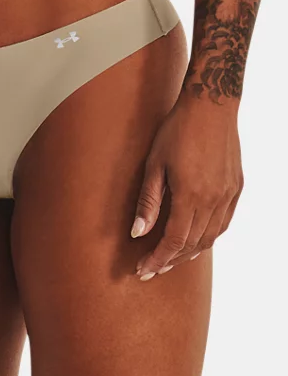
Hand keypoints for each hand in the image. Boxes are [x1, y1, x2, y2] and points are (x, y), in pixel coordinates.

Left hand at [131, 93, 243, 279]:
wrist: (210, 106)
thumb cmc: (176, 131)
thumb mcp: (154, 165)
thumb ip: (148, 201)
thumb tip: (138, 233)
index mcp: (191, 196)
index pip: (174, 241)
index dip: (157, 259)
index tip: (142, 269)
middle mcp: (213, 200)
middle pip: (192, 244)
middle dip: (170, 261)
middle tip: (151, 269)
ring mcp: (228, 195)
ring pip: (210, 237)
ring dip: (189, 253)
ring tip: (170, 260)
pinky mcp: (236, 188)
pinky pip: (223, 223)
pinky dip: (208, 237)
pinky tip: (195, 239)